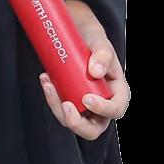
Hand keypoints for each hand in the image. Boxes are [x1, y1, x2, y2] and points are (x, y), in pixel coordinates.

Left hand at [38, 1, 131, 139]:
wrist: (78, 35)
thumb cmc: (94, 41)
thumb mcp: (101, 44)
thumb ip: (103, 54)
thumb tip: (96, 71)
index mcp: (117, 93)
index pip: (116, 109)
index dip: (103, 109)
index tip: (87, 98)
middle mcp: (102, 104)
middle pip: (93, 129)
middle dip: (77, 123)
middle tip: (66, 105)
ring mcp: (84, 106)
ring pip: (72, 120)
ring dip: (57, 106)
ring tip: (48, 84)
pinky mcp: (69, 100)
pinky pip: (60, 108)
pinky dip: (51, 97)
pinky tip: (46, 80)